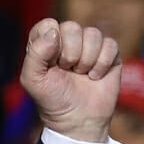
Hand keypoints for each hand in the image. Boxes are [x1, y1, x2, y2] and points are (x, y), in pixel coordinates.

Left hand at [20, 19, 120, 142]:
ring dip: (86, 59)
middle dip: (69, 53)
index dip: (51, 41)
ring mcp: (89, 46)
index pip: (47, 24)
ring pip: (93, 34)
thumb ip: (35, 54)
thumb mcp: (33, 80)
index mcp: (45, 44)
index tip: (51, 61)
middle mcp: (66, 41)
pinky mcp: (109, 54)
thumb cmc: (52, 99)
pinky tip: (95, 76)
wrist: (78, 119)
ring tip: (80, 74)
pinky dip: (102, 63)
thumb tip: (53, 32)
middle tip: (67, 70)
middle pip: (72, 27)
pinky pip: (110, 45)